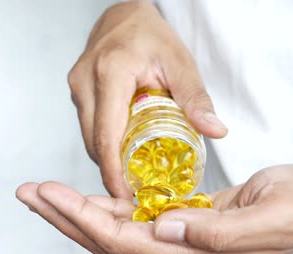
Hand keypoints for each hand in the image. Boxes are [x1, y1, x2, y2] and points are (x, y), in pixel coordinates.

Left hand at [16, 164, 292, 253]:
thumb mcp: (272, 219)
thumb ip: (220, 235)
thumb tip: (165, 228)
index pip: (128, 247)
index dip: (86, 222)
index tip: (52, 195)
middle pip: (107, 243)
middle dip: (65, 217)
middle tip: (30, 192)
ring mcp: (173, 243)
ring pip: (111, 232)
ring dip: (74, 212)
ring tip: (41, 192)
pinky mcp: (174, 225)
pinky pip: (130, 221)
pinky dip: (101, 208)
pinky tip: (80, 198)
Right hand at [68, 1, 227, 198]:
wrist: (124, 16)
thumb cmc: (152, 36)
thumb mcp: (180, 63)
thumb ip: (196, 98)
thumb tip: (215, 131)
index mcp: (112, 72)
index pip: (107, 134)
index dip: (113, 172)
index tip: (125, 197)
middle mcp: (86, 80)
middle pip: (94, 141)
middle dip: (111, 171)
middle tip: (133, 193)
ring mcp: (77, 85)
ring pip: (88, 136)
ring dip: (106, 158)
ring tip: (130, 175)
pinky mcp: (76, 90)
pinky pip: (87, 126)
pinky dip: (103, 142)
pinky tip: (121, 150)